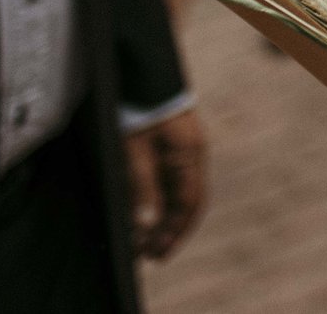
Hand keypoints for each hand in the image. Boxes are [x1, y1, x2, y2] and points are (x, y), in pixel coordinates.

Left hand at [124, 107, 208, 259]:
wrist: (140, 73)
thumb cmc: (138, 110)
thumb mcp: (136, 150)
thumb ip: (143, 188)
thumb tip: (146, 226)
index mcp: (189, 157)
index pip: (188, 204)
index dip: (175, 232)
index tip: (157, 255)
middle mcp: (190, 156)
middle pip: (185, 202)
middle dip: (169, 230)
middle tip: (149, 255)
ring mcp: (180, 150)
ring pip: (175, 193)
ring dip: (162, 217)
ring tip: (142, 240)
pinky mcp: (167, 145)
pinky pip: (166, 180)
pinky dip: (157, 200)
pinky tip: (143, 211)